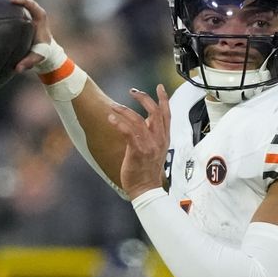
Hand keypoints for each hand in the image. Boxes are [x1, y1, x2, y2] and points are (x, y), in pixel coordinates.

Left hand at [108, 85, 170, 199]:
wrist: (146, 189)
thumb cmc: (147, 170)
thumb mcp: (156, 149)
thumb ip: (153, 134)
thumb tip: (146, 121)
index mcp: (164, 138)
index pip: (167, 114)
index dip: (164, 99)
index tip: (160, 87)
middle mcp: (159, 140)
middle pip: (155, 112)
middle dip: (144, 98)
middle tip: (133, 91)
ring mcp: (149, 145)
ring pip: (138, 120)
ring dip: (124, 110)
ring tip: (114, 106)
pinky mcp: (137, 151)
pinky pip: (128, 132)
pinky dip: (119, 123)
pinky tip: (111, 119)